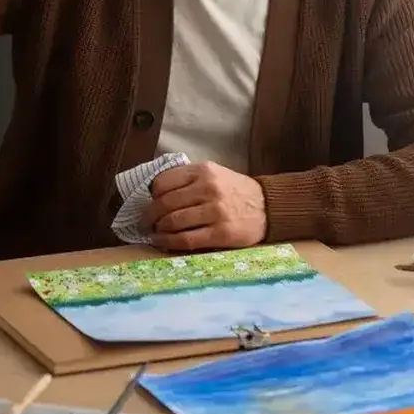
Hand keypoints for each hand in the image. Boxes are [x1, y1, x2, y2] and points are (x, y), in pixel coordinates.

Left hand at [142, 161, 267, 250]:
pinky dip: (169, 242)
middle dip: (149, 215)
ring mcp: (215, 211)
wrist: (268, 207)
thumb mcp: (214, 174)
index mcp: (203, 171)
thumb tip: (155, 193)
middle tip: (145, 222)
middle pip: (165, 203)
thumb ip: (188, 180)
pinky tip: (162, 242)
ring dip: (158, 229)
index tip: (148, 202)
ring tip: (154, 232)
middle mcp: (208, 189)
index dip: (151, 195)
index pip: (164, 182)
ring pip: (173, 222)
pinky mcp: (221, 233)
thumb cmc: (235, 191)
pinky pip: (187, 239)